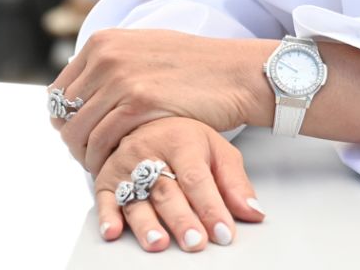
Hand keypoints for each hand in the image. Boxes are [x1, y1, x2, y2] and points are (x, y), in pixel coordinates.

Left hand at [50, 28, 274, 174]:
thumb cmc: (194, 65)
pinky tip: (115, 167)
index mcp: (103, 41)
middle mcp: (106, 56)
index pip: (58, 90)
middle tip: (88, 156)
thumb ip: (112, 62)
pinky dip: (102, 160)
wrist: (231, 72)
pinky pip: (102, 142)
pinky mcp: (138, 103)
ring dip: (85, 155)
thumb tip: (84, 85)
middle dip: (73, 140)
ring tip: (100, 166)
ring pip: (78, 131)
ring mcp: (121, 79)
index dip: (64, 118)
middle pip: (63, 113)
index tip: (77, 134)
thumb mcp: (144, 48)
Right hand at [88, 119, 265, 252]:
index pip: (197, 178)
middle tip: (195, 241)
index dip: (211, 206)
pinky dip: (107, 217)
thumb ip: (234, 183)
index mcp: (182, 141)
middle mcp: (151, 151)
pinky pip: (106, 198)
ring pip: (136, 197)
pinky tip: (113, 231)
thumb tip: (254, 212)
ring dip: (146, 223)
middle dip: (181, 219)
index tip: (223, 232)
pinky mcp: (107, 179)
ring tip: (158, 242)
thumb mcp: (217, 151)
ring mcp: (126, 165)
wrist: (146, 118)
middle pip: (167, 190)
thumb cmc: (184, 139)